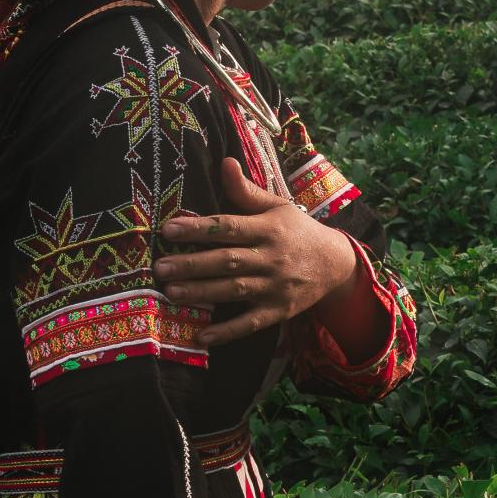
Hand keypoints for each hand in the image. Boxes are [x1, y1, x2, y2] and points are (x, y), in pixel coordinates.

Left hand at [155, 157, 356, 349]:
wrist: (336, 264)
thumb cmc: (297, 231)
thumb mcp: (276, 206)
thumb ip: (246, 191)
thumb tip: (224, 161)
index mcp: (268, 228)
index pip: (228, 227)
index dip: (199, 228)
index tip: (168, 229)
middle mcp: (271, 257)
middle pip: (227, 261)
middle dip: (192, 265)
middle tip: (160, 267)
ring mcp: (275, 287)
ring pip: (234, 290)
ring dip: (202, 293)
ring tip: (171, 293)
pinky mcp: (278, 311)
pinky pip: (250, 323)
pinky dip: (226, 332)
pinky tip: (201, 336)